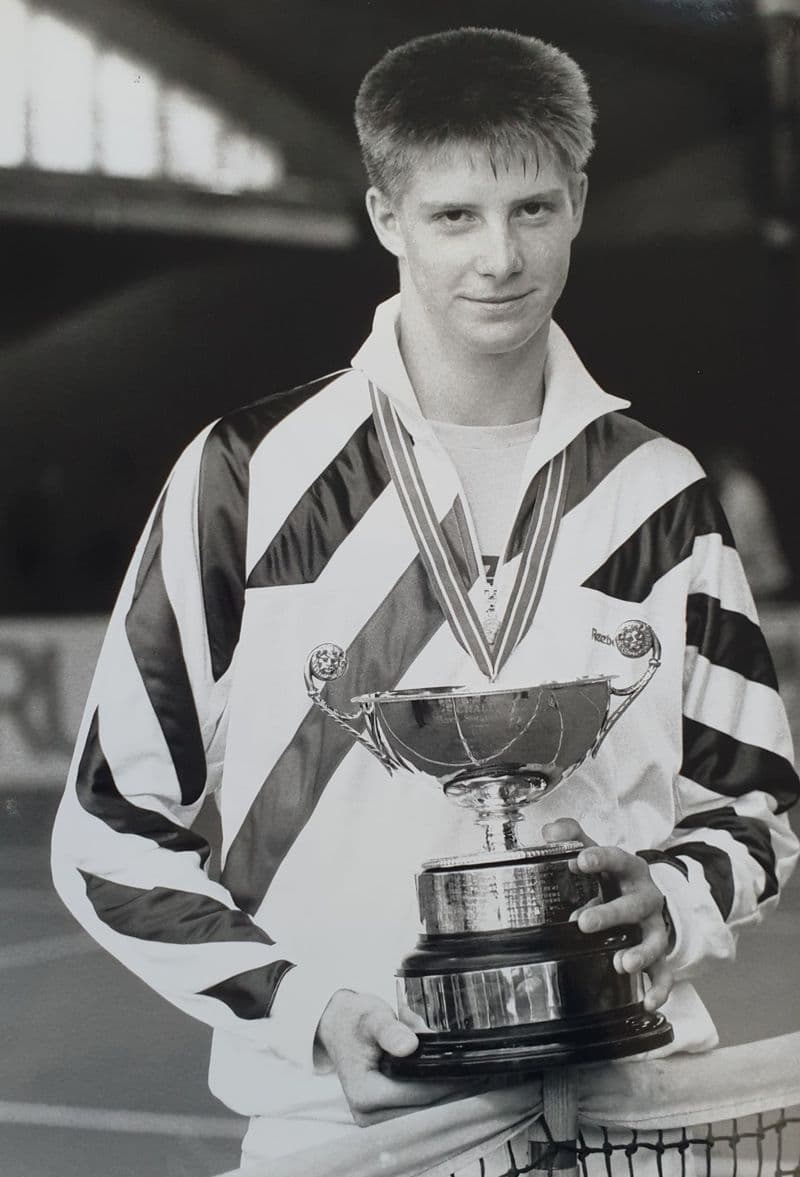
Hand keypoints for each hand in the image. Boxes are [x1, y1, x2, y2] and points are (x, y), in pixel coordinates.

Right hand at [315, 989, 475, 1125]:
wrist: (342, 1028)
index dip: (446, 1082)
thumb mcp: (372, 1017)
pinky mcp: (384, 1120)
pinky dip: (436, 1102)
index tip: (470, 1069)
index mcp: (364, 1093)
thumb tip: (407, 1046)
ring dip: (447, 1101)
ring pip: (424, 1119)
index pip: (417, 1095)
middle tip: (479, 1073)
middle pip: (424, 1112)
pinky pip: (418, 1117)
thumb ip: (389, 1030)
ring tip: (470, 1078)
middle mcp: (367, 1115)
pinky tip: (452, 1085)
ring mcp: (376, 1122)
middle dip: (451, 1092)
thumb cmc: (357, 1021)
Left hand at [542, 819, 673, 1010]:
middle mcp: (646, 898)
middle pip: (633, 905)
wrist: (642, 895)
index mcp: (630, 870)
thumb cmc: (611, 876)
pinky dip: (659, 988)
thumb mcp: (594, 851)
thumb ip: (572, 837)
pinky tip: (647, 1000)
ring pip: (654, 940)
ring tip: (621, 963)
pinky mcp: (660, 954)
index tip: (579, 861)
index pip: (617, 859)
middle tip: (583, 922)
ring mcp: (655, 927)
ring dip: (640, 953)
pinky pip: (665, 973)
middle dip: (610, 914)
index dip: (599, 859)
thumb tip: (549, 833)